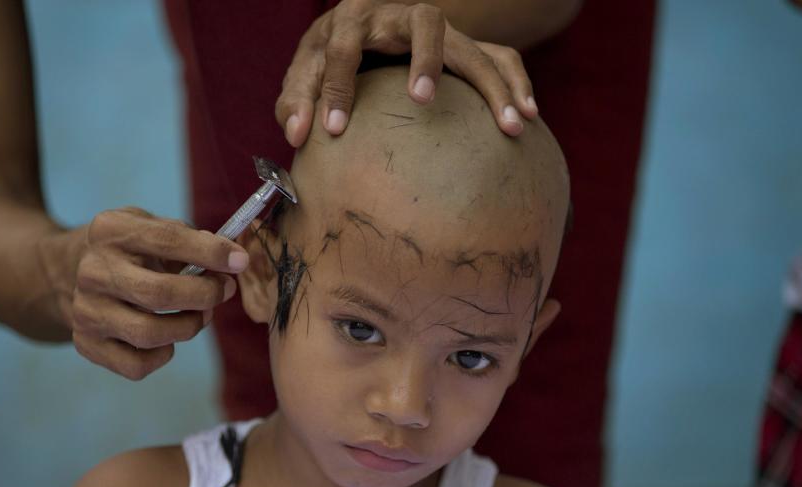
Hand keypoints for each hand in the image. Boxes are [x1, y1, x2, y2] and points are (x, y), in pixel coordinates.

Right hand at [52, 207, 248, 379]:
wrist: (66, 270)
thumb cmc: (127, 249)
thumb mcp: (148, 226)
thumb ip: (188, 238)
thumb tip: (230, 261)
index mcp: (110, 231)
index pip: (168, 240)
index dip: (211, 253)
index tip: (240, 262)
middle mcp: (92, 271)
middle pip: (159, 294)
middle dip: (205, 296)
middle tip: (223, 292)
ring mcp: (85, 310)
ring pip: (149, 334)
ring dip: (189, 327)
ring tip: (201, 316)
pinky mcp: (86, 343)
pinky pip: (136, 365)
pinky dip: (163, 356)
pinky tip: (168, 339)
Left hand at [276, 0, 538, 147]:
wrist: (360, 27)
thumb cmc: (328, 55)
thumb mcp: (304, 72)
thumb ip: (295, 101)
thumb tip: (299, 135)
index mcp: (352, 19)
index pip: (342, 46)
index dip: (335, 87)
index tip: (333, 128)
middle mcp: (398, 15)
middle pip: (423, 23)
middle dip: (425, 60)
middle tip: (421, 99)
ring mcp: (435, 29)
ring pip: (470, 44)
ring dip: (492, 82)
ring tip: (510, 124)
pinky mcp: (459, 44)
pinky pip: (497, 56)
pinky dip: (514, 82)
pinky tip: (527, 116)